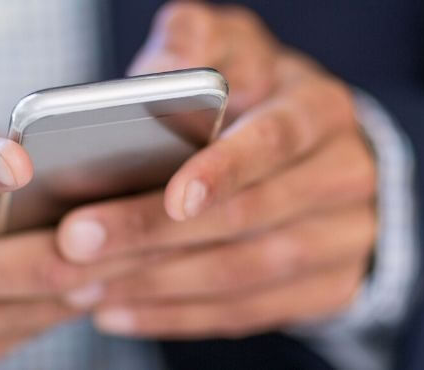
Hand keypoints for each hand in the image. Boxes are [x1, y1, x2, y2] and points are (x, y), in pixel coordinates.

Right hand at [0, 127, 137, 368]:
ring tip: (138, 244)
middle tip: (151, 217)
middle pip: (29, 266)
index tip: (19, 158)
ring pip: (47, 304)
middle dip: (102, 244)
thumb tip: (57, 162)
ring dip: (97, 274)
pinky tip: (86, 278)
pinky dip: (62, 302)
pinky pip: (32, 329)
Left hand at [56, 2, 377, 337]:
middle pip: (250, 215)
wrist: (316, 153)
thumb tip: (166, 67)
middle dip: (156, 232)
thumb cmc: (252, 93)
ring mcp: (346, 241)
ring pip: (246, 274)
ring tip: (82, 284)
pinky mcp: (328, 290)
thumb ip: (195, 40)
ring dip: (157, 284)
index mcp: (321, 109)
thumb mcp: (231, 48)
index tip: (172, 197)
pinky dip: (177, 316)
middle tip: (78, 242)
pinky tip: (116, 310)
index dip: (226, 170)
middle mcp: (346, 175)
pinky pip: (247, 313)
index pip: (276, 140)